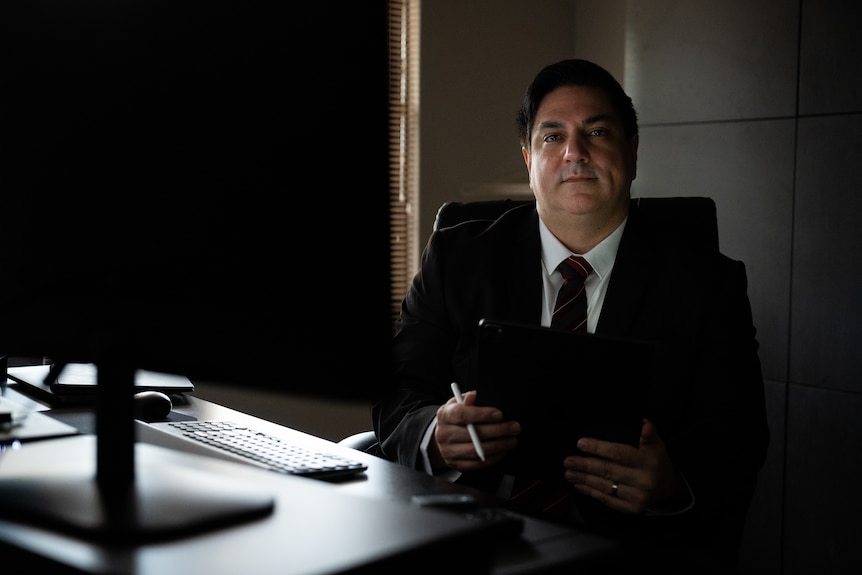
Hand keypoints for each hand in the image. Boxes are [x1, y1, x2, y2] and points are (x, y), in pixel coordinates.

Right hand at [431, 389, 519, 471]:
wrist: (444, 437)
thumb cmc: (457, 417)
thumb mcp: (459, 404)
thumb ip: (468, 400)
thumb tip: (475, 395)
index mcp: (445, 415)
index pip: (461, 414)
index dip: (481, 414)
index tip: (499, 414)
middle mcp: (444, 434)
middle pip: (472, 434)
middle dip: (497, 431)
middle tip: (514, 427)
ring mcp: (448, 451)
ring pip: (476, 450)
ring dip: (498, 446)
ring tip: (512, 440)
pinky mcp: (456, 464)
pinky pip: (476, 463)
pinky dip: (493, 458)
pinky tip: (503, 450)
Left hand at [563, 419, 684, 513]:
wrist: (668, 487)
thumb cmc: (656, 461)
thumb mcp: (657, 445)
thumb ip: (649, 435)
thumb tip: (644, 423)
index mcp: (647, 462)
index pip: (619, 453)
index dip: (598, 448)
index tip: (580, 443)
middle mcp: (642, 480)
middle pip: (607, 470)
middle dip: (585, 465)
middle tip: (567, 461)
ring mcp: (637, 496)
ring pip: (605, 486)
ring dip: (583, 479)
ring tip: (569, 473)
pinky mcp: (631, 509)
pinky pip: (607, 500)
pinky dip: (591, 492)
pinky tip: (580, 485)